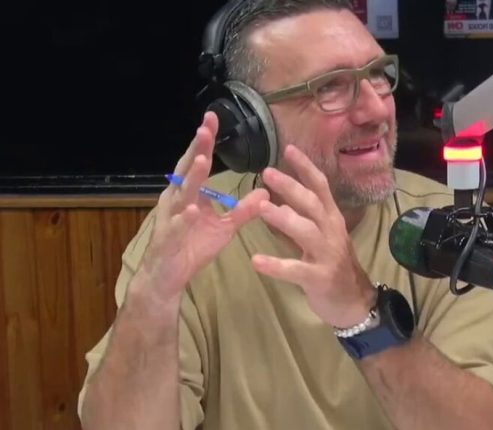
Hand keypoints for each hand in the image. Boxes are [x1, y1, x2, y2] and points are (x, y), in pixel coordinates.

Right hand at [136, 112, 268, 301]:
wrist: (167, 278)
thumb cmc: (191, 248)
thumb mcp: (224, 228)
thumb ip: (243, 210)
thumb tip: (266, 192)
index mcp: (188, 193)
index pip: (198, 162)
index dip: (205, 141)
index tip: (213, 118)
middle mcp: (177, 200)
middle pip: (187, 170)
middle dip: (197, 148)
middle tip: (206, 127)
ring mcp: (171, 219)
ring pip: (181, 195)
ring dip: (192, 177)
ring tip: (203, 160)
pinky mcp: (168, 240)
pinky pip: (177, 227)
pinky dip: (185, 218)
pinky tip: (193, 209)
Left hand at [251, 145, 374, 327]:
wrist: (354, 302)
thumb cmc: (333, 265)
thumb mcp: (323, 236)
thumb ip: (304, 218)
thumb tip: (279, 196)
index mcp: (331, 218)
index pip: (320, 186)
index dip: (305, 167)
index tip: (288, 149)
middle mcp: (331, 231)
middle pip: (312, 203)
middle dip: (290, 187)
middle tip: (267, 172)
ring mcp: (327, 254)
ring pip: (306, 231)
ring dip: (283, 218)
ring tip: (260, 207)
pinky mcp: (319, 277)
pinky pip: (295, 270)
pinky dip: (276, 265)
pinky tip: (256, 261)